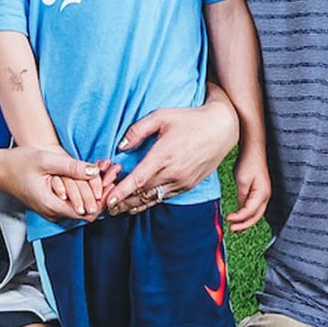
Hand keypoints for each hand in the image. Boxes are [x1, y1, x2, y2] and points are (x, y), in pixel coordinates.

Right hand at [0, 146, 107, 222]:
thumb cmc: (17, 164)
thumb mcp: (45, 160)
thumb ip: (71, 167)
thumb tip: (95, 171)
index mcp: (52, 205)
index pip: (89, 212)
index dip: (102, 197)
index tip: (111, 179)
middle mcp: (53, 212)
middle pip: (88, 210)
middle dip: (102, 191)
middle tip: (113, 171)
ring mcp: (52, 209)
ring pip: (82, 205)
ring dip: (94, 189)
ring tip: (105, 169)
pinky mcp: (51, 203)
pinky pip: (73, 200)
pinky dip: (84, 188)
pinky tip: (91, 174)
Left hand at [104, 98, 237, 214]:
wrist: (222, 128)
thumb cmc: (190, 119)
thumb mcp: (162, 116)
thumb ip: (138, 130)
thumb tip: (121, 147)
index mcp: (163, 155)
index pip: (137, 179)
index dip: (120, 192)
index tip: (107, 200)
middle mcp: (173, 172)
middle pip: (142, 194)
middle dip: (122, 202)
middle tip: (105, 207)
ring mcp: (182, 181)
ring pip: (153, 199)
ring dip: (134, 205)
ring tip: (118, 210)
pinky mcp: (188, 185)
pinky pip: (165, 197)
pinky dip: (150, 202)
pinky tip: (139, 204)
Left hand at [227, 151, 269, 231]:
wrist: (253, 151)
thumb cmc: (248, 163)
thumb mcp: (242, 180)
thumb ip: (242, 196)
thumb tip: (241, 207)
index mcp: (262, 194)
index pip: (250, 212)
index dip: (239, 218)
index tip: (228, 218)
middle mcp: (265, 196)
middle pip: (256, 217)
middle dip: (244, 225)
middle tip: (232, 229)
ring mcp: (263, 194)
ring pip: (256, 213)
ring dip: (245, 220)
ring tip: (234, 225)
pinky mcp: (259, 192)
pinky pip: (254, 207)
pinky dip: (246, 213)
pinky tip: (238, 215)